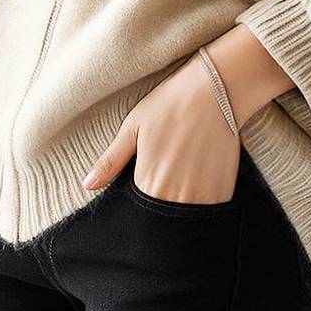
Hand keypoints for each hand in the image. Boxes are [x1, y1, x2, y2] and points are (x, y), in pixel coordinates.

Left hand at [81, 25, 296, 202]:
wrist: (215, 90)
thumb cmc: (170, 104)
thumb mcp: (133, 126)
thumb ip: (111, 160)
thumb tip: (87, 185)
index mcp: (148, 182)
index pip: (139, 214)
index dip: (140, 205)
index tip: (146, 188)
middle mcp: (174, 196)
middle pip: (162, 220)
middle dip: (161, 208)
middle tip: (167, 180)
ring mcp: (201, 195)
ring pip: (186, 219)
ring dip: (182, 208)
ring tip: (183, 181)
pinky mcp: (223, 191)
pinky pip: (210, 212)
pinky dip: (203, 204)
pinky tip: (201, 182)